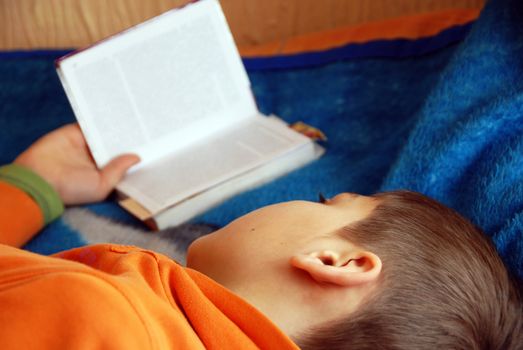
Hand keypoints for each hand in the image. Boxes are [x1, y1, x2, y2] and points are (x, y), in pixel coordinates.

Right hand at [14, 123, 139, 204]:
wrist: (38, 179)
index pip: (124, 161)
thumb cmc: (69, 190)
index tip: (154, 146)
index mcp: (105, 174)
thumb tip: (137, 157)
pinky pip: (90, 123)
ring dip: (117, 125)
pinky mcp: (74, 133)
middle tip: (150, 127)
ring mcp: (86, 146)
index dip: (136, 154)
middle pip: (118, 145)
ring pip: (106, 132)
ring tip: (137, 116)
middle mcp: (97, 159)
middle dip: (130, 137)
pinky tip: (116, 111)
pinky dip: (100, 117)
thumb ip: (118, 171)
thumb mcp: (100, 186)